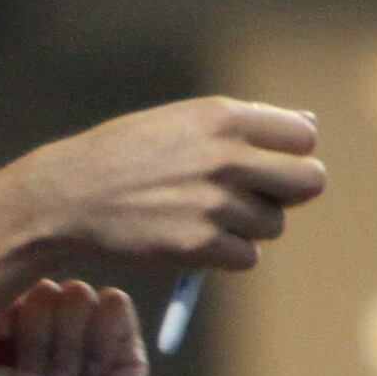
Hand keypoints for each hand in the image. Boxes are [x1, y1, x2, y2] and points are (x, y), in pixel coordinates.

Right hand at [7, 98, 325, 272]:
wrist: (66, 196)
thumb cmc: (125, 155)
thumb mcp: (182, 121)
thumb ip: (244, 123)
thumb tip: (309, 127)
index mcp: (224, 117)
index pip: (305, 137)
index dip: (291, 154)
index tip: (267, 165)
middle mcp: (225, 157)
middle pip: (310, 182)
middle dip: (288, 194)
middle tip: (257, 199)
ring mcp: (212, 203)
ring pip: (273, 226)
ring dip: (248, 228)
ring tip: (203, 218)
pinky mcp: (197, 245)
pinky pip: (246, 258)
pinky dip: (225, 255)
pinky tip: (191, 240)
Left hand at [7, 278, 147, 375]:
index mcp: (10, 334)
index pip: (7, 290)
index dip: (5, 305)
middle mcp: (49, 325)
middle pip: (43, 290)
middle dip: (37, 339)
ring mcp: (87, 330)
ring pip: (77, 294)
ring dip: (67, 343)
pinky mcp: (123, 341)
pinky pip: (116, 305)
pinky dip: (102, 333)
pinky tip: (97, 374)